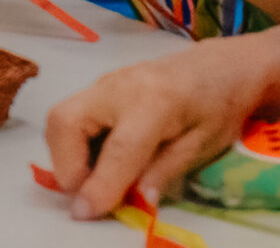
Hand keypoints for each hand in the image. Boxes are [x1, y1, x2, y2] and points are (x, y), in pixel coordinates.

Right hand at [44, 40, 273, 218]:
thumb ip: (164, 172)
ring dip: (66, 155)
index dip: (99, 185)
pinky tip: (100, 158)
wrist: (219, 67)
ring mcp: (104, 83)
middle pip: (66, 121)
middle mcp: (119, 88)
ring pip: (60, 118)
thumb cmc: (217, 106)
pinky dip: (73, 144)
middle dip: (65, 163)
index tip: (85, 212)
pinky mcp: (98, 86)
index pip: (118, 149)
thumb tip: (135, 202)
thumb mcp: (203, 146)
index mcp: (155, 103)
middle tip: (87, 191)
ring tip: (96, 176)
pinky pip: (71, 115)